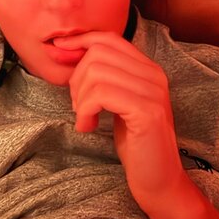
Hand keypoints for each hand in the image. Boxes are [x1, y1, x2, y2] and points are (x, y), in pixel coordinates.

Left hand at [58, 30, 188, 215]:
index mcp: (148, 69)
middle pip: (98, 53)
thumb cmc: (135, 143)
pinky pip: (102, 94)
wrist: (159, 180)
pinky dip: (85, 110)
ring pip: (96, 72)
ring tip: (86, 119)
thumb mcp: (117, 103)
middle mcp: (154, 74)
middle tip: (81, 107)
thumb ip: (103, 78)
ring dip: (80, 98)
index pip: (109, 38)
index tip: (59, 52)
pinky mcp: (147, 112)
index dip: (80, 42)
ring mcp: (153, 92)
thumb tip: (68, 51)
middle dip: (77, 79)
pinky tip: (89, 127)